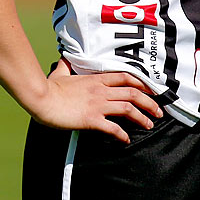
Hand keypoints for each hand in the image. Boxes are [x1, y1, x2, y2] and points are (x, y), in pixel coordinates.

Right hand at [31, 59, 161, 143]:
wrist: (40, 98)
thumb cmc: (48, 87)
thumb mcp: (60, 73)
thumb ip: (66, 67)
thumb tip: (64, 60)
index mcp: (95, 79)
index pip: (125, 77)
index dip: (142, 84)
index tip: (152, 91)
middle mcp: (100, 91)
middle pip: (133, 93)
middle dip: (150, 102)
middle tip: (159, 112)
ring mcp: (97, 104)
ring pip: (128, 108)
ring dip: (142, 117)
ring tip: (149, 125)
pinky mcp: (91, 119)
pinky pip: (113, 128)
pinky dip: (122, 135)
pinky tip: (126, 140)